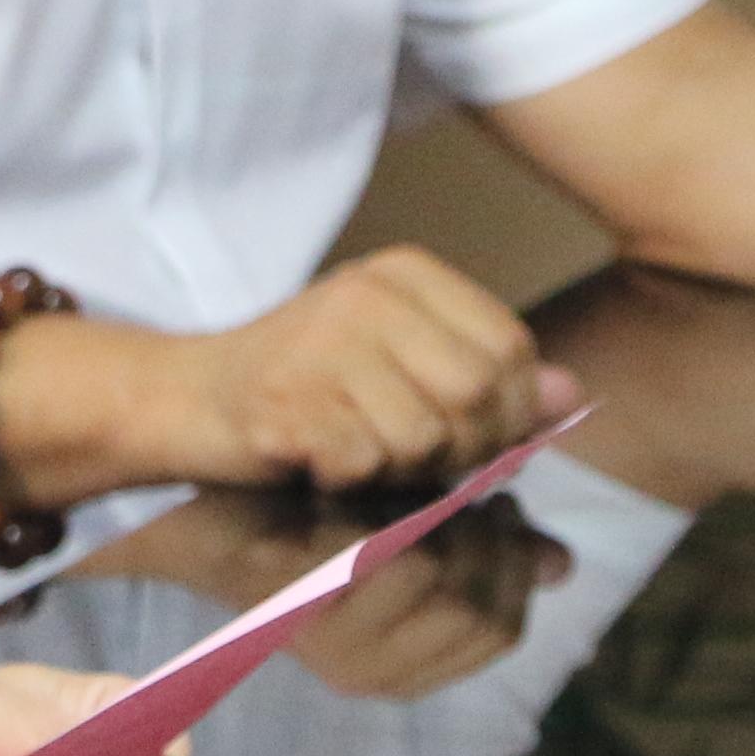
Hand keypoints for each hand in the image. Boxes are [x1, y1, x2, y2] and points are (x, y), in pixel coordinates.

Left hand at [94, 484, 574, 699]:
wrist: (201, 504)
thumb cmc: (313, 513)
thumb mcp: (415, 532)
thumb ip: (488, 552)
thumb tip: (562, 565)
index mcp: (402, 669)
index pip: (501, 631)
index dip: (511, 566)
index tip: (497, 510)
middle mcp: (368, 672)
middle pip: (477, 608)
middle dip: (481, 537)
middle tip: (458, 487)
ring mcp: (329, 643)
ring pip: (432, 574)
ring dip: (428, 516)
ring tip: (409, 483)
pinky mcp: (290, 598)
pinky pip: (372, 550)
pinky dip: (376, 508)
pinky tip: (358, 483)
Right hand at [142, 246, 564, 497]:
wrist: (183, 401)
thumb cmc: (305, 390)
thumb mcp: (403, 366)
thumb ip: (486, 377)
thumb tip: (571, 397)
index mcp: (406, 275)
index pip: (511, 348)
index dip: (510, 413)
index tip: (472, 439)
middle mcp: (367, 295)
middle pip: (477, 394)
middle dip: (461, 451)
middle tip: (414, 461)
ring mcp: (323, 343)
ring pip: (424, 437)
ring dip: (399, 471)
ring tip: (359, 454)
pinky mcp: (285, 400)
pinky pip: (363, 463)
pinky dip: (348, 480)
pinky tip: (318, 463)